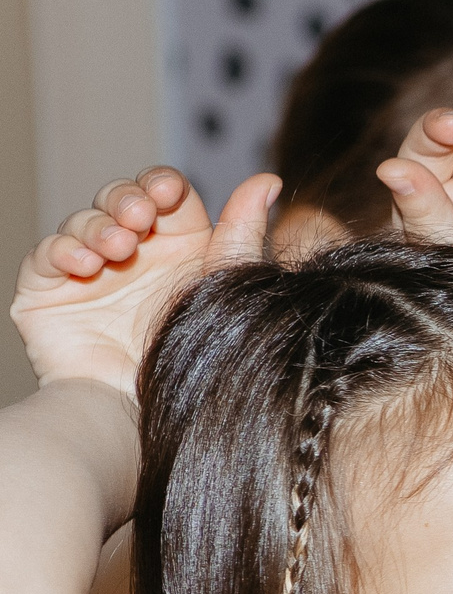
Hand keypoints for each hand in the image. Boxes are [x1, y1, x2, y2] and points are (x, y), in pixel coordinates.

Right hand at [13, 169, 275, 393]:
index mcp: (178, 247)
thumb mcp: (227, 285)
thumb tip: (267, 179)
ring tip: (117, 248)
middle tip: (139, 217)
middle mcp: (132, 255)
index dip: (162, 186)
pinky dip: (62, 251)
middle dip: (126, 198)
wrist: (155, 413)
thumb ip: (243, 232)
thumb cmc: (199, 357)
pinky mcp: (47, 294)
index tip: (167, 193)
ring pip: (83, 222)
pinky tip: (85, 264)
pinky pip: (44, 257)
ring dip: (98, 226)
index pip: (164, 194)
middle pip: (120, 199)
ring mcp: (88, 273)